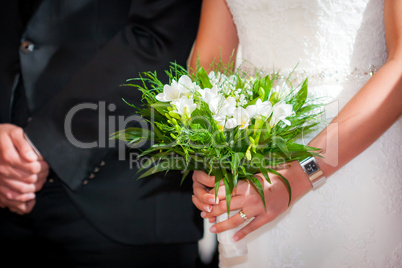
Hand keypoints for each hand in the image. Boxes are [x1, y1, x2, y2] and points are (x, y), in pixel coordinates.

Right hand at [0, 124, 48, 213]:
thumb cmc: (3, 136)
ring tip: (40, 182)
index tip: (47, 164)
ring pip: (22, 192)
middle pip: (29, 180)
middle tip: (46, 173)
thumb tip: (32, 157)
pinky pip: (10, 201)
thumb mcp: (14, 133)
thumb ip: (24, 144)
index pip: (33, 168)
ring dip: (35, 189)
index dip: (44, 167)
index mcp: (7, 157)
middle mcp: (1, 171)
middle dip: (42, 177)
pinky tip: (30, 196)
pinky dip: (23, 202)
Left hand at [192, 161, 311, 240]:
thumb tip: (224, 181)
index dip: (211, 197)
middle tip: (203, 215)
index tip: (202, 200)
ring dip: (222, 225)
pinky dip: (242, 233)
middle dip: (212, 211)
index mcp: (245, 184)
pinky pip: (252, 227)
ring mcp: (258, 209)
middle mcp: (249, 197)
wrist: (295, 179)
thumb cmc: (275, 173)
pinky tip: (234, 237)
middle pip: (225, 206)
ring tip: (212, 228)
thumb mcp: (255, 172)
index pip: (223, 192)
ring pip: (235, 220)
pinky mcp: (267, 217)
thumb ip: (240, 178)